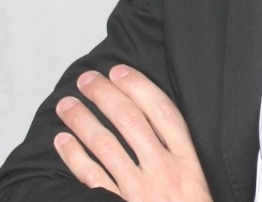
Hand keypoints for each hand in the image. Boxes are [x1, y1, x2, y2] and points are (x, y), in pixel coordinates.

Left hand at [54, 65, 212, 201]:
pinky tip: (63, 141)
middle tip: (87, 79)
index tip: (120, 71)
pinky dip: (74, 156)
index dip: (139, 87)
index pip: (161, 111)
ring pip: (104, 144)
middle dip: (105, 95)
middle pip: (129, 121)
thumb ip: (179, 153)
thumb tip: (151, 118)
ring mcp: (138, 191)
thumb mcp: (198, 181)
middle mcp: (163, 171)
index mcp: (187, 161)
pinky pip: (90, 177)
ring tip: (67, 104)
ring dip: (82, 120)